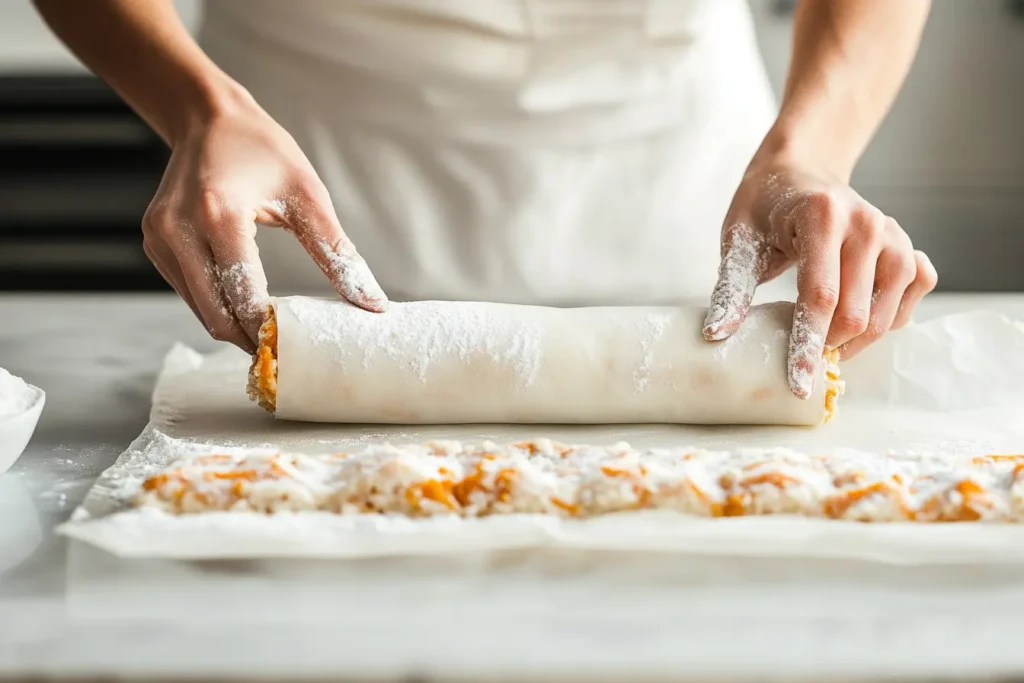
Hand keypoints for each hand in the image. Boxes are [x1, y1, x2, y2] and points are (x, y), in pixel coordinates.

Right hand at [142, 94, 387, 352]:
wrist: (207, 118)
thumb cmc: (263, 150)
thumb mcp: (308, 196)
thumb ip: (338, 254)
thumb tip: (372, 303)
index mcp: (218, 214)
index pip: (244, 294)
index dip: (271, 332)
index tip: (300, 354)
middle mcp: (179, 230)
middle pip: (217, 315)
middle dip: (252, 342)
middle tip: (289, 359)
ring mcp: (159, 239)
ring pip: (201, 310)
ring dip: (235, 329)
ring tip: (273, 339)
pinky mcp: (154, 244)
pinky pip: (189, 293)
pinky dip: (218, 308)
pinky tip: (247, 311)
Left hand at [702, 164, 936, 398]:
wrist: (798, 172)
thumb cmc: (763, 208)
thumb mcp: (737, 240)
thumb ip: (732, 289)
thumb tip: (717, 334)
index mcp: (822, 216)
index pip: (820, 297)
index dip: (807, 345)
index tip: (798, 383)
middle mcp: (866, 224)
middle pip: (857, 314)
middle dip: (828, 347)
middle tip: (800, 356)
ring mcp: (894, 234)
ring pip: (887, 314)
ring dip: (857, 340)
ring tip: (823, 338)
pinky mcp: (908, 246)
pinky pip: (914, 295)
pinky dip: (889, 317)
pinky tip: (860, 314)